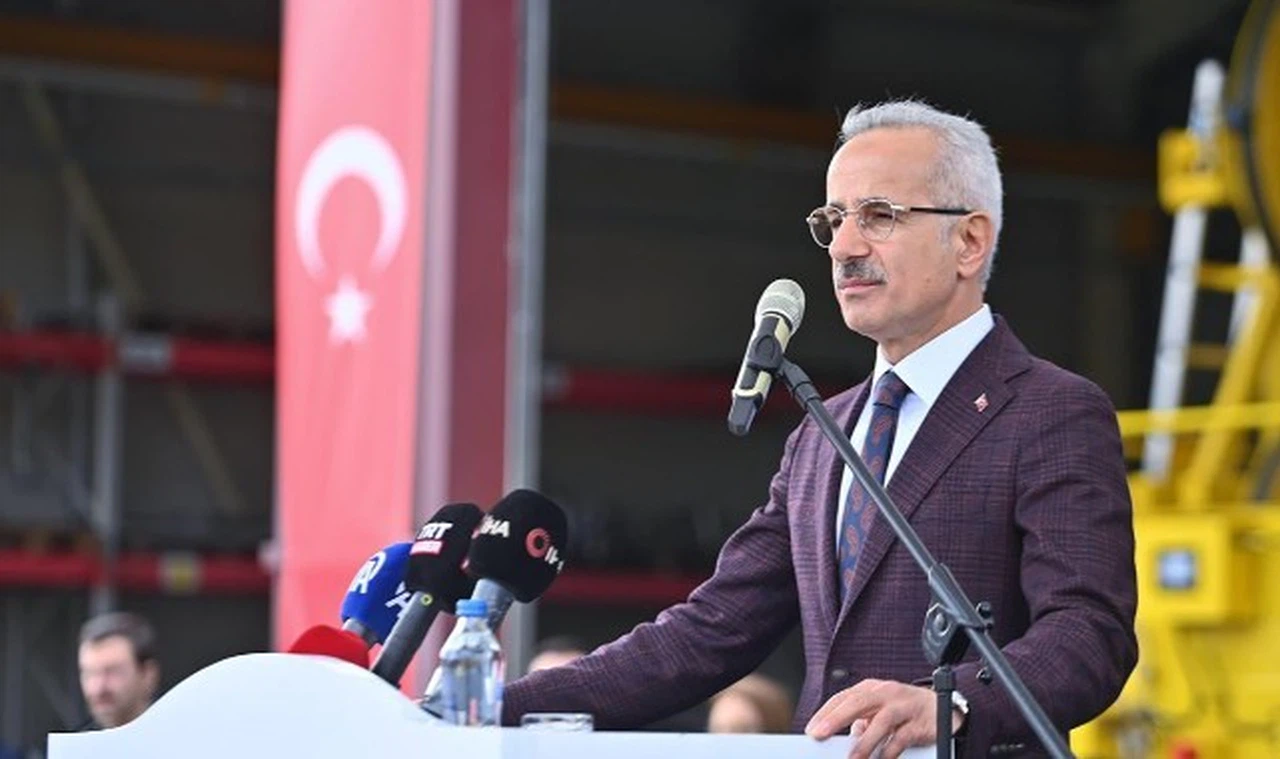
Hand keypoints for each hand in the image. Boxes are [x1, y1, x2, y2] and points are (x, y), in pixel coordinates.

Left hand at [804, 679, 963, 758]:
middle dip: (836, 719)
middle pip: (857, 703)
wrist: (942, 708)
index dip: (826, 713)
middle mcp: (886, 693)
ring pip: (880, 721)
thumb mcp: (879, 710)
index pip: (843, 698)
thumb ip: (861, 720)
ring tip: (852, 758)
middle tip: (819, 735)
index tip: (812, 730)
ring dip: (864, 742)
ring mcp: (904, 706)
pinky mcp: (919, 723)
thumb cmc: (904, 710)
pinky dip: (889, 751)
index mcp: (872, 689)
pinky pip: (902, 738)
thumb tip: (842, 739)